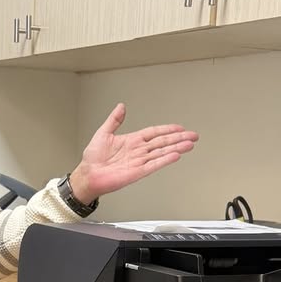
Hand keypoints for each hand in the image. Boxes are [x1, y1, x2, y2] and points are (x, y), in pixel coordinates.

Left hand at [68, 102, 198, 204]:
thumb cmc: (93, 158)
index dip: (167, 129)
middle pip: (162, 142)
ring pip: (161, 152)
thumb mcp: (103, 133)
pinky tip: (175, 155)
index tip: (180, 128)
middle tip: (193, 136)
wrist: (87, 175)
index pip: (154, 133)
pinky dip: (164, 160)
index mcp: (132, 141)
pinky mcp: (137, 172)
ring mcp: (139, 162)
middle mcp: (138, 151)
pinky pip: (153, 165)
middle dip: (179, 138)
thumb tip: (121, 107)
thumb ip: (114, 120)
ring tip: (189, 144)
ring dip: (176, 148)